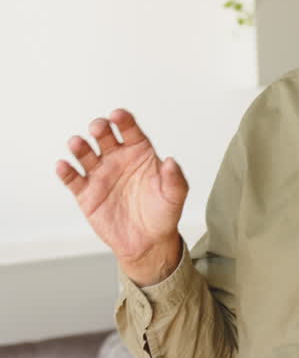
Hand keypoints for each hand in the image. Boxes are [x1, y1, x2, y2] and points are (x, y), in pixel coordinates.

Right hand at [54, 109, 185, 285]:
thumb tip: (171, 161)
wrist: (148, 242)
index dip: (124, 120)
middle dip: (99, 128)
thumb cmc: (163, 213)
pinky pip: (73, 179)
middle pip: (105, 137)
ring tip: (77, 143)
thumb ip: (174, 178)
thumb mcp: (175, 195)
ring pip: (86, 155)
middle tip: (98, 128)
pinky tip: (63, 166)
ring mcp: (101, 175)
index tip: (118, 115)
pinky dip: (66, 172)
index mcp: (140, 153)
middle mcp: (118, 159)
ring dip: (79, 147)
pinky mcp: (86, 194)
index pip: (131, 131)